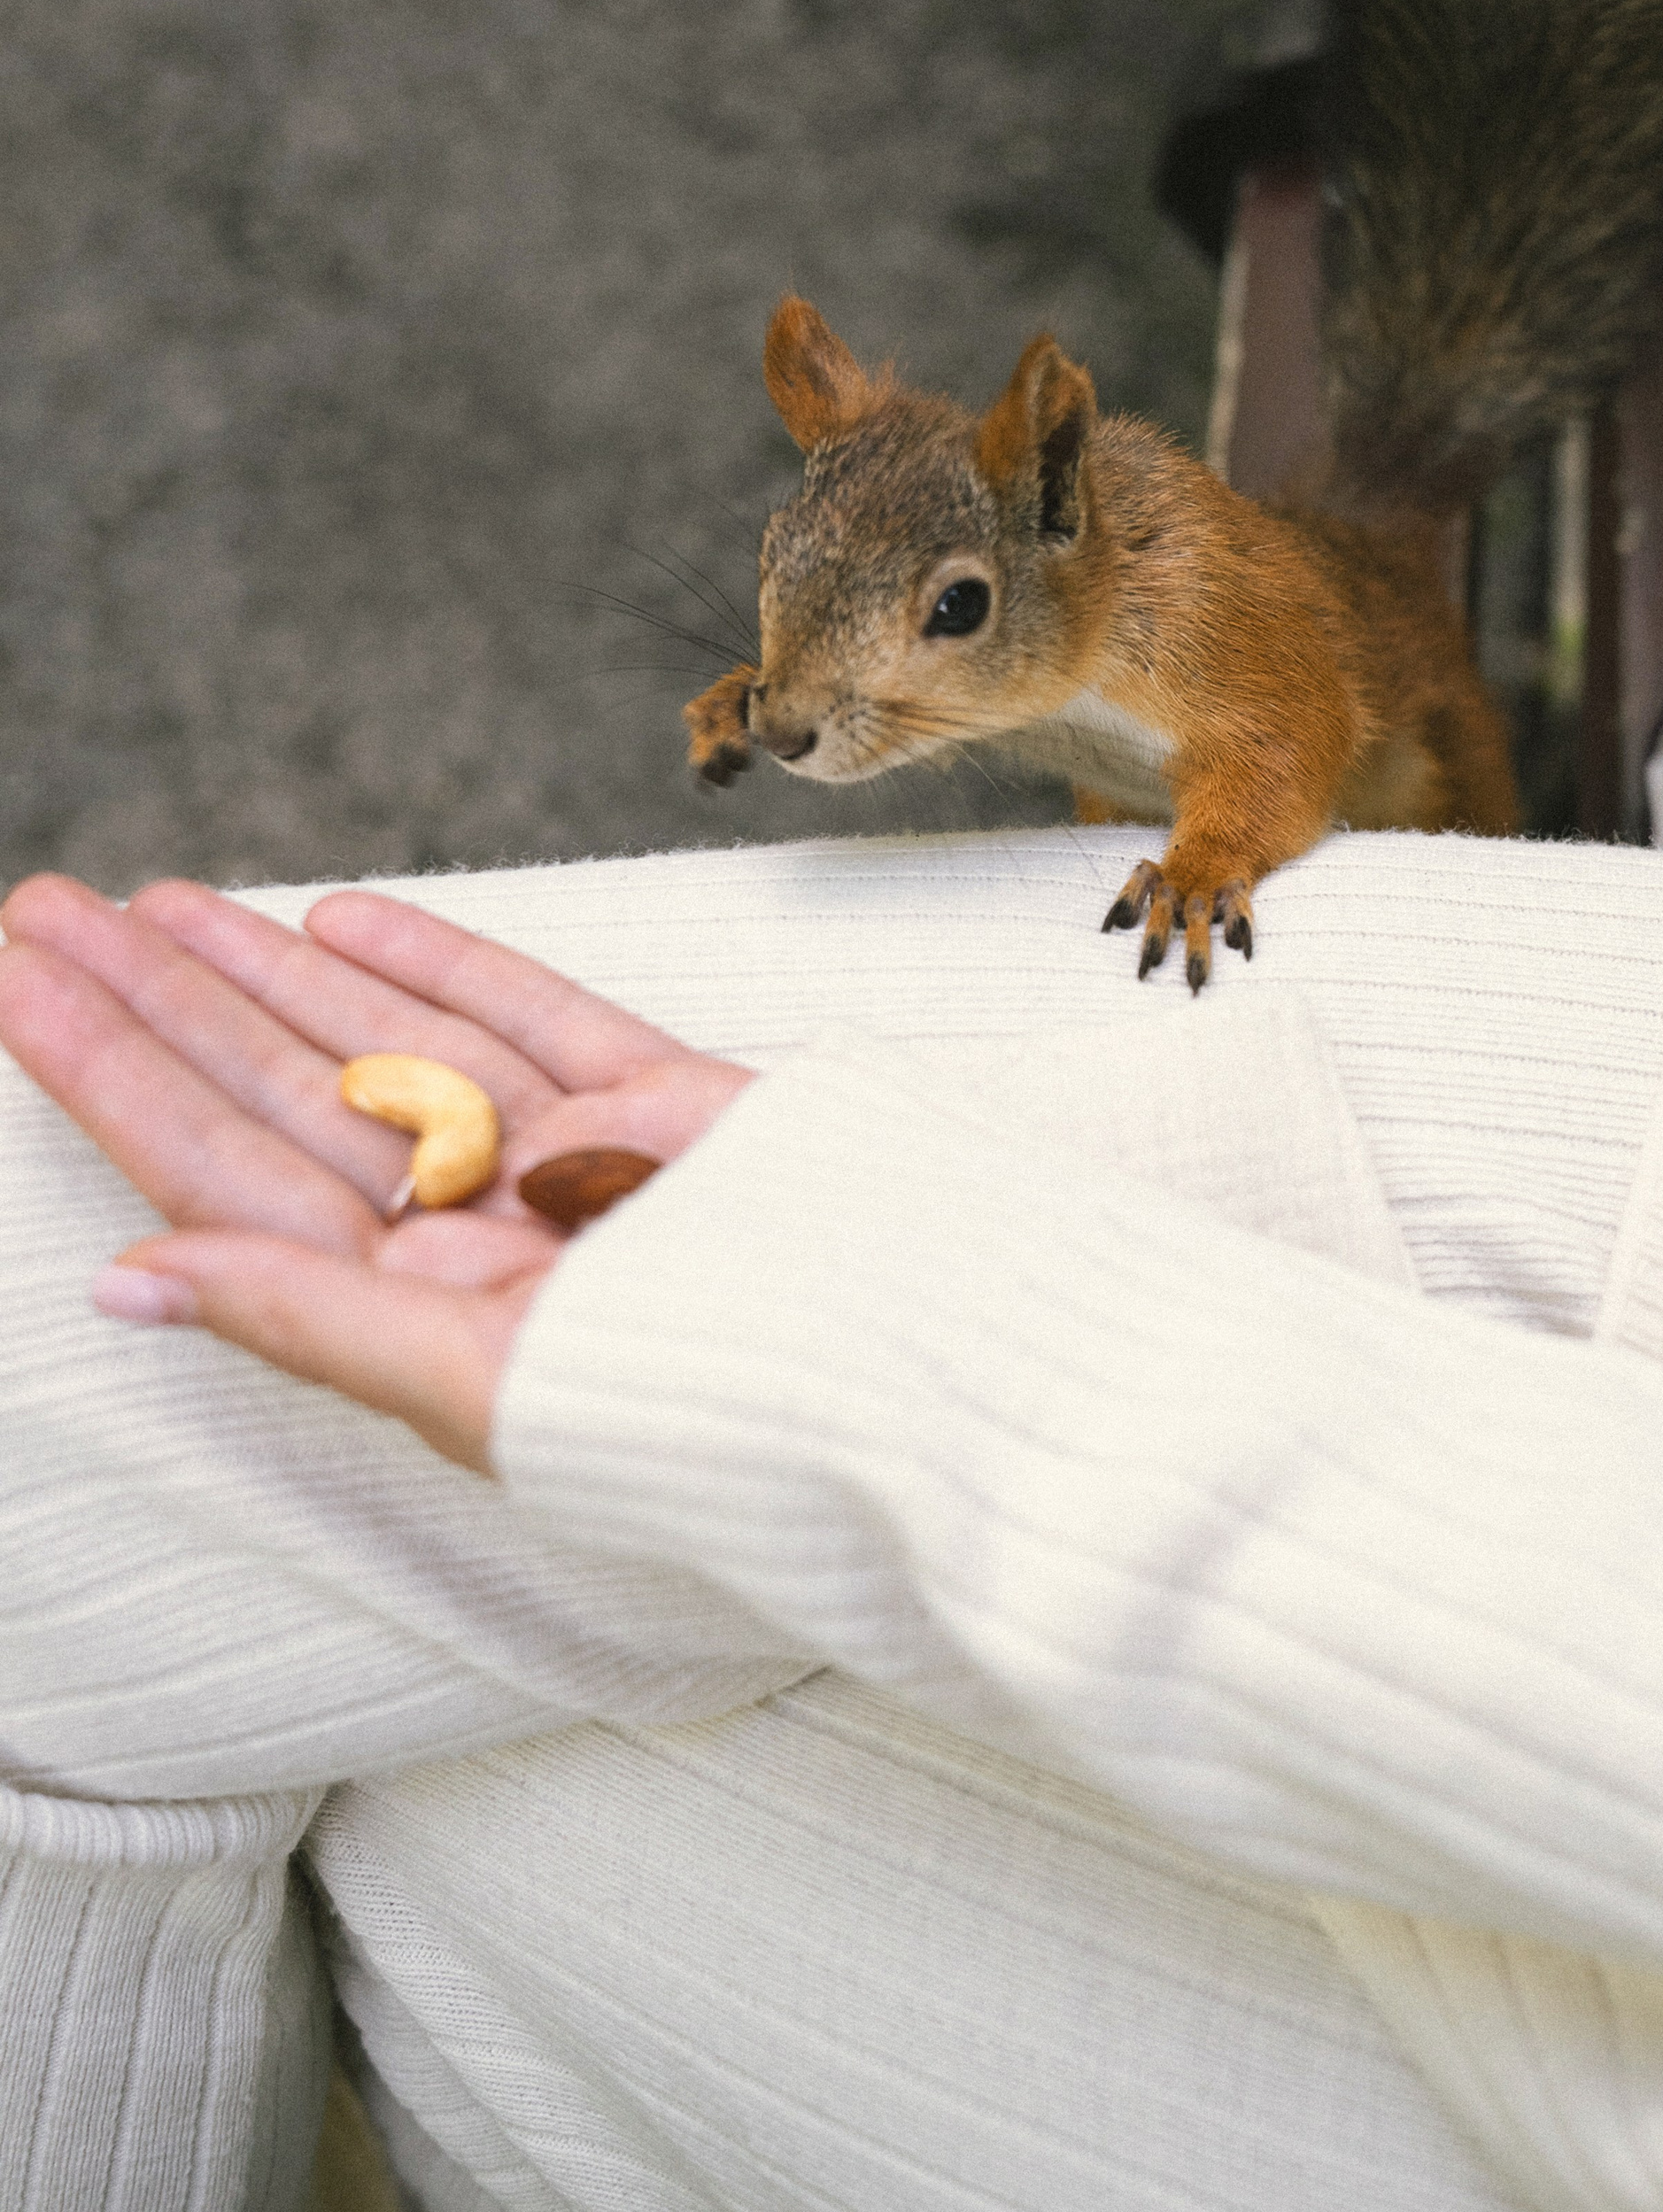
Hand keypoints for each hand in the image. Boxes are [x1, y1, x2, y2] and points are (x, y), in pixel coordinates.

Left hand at [0, 875, 751, 1472]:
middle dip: (160, 1001)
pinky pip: (528, 1018)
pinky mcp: (660, 1106)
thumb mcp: (485, 1379)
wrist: (925, 1348)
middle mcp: (473, 1234)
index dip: (115, 1075)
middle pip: (281, 1094)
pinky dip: (440, 967)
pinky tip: (348, 922)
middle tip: (43, 908)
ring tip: (156, 902)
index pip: (222, 1174)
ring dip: (269, 969)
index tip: (21, 987)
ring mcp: (566, 1162)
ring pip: (385, 1044)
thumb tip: (128, 1282)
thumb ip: (310, 1319)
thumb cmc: (711, 1407)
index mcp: (415, 1315)